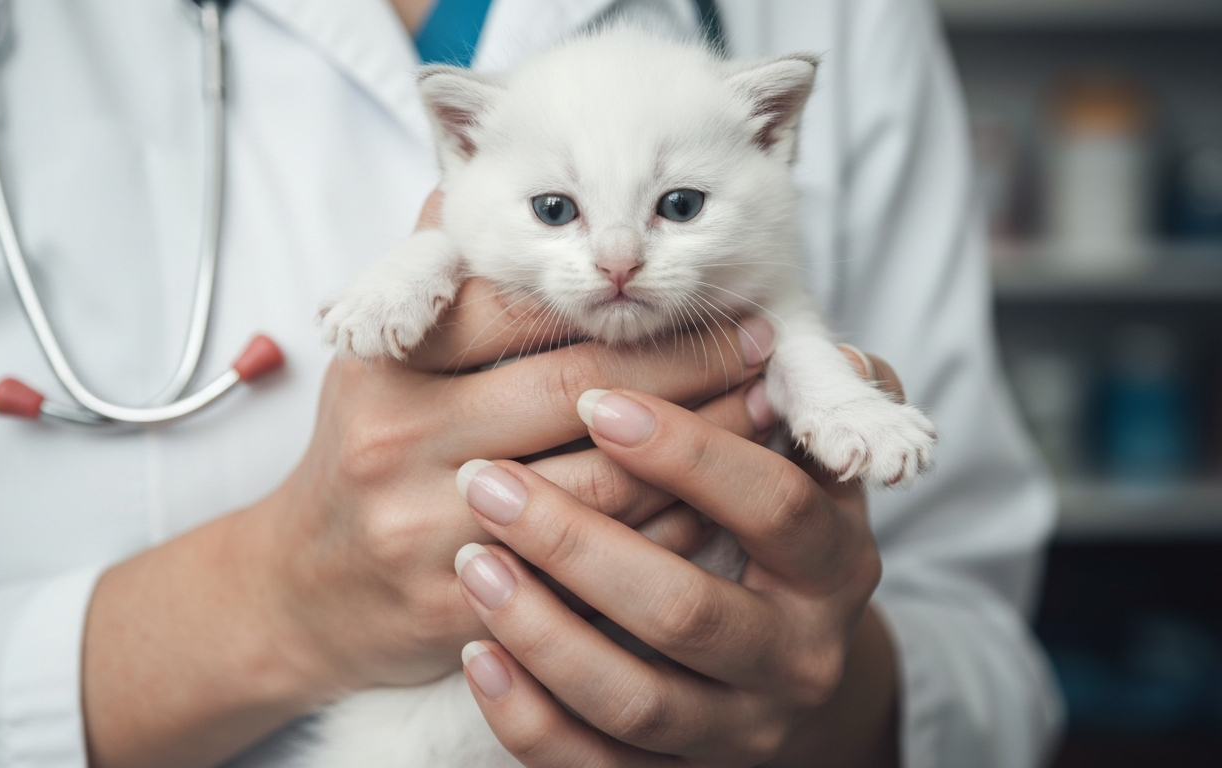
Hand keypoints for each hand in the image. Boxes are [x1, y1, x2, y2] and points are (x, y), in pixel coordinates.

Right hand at [79, 191, 771, 767]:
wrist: (304, 592)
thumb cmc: (366, 455)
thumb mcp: (376, 358)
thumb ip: (435, 278)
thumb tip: (471, 172)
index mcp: (384, 368)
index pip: (517, 311)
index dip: (621, 299)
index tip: (701, 291)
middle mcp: (400, 447)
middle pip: (575, 391)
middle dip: (684, 363)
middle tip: (758, 342)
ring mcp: (432, 534)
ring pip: (601, 484)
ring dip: (698, 446)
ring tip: (762, 411)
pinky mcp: (466, 612)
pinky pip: (598, 572)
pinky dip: (668, 533)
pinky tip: (718, 501)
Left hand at [451, 350, 905, 766]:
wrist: (781, 670)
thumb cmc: (774, 533)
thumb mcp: (807, 463)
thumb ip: (800, 397)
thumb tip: (769, 329)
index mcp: (836, 563)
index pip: (775, 507)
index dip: (690, 455)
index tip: (600, 404)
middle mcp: (798, 655)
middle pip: (686, 609)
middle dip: (578, 542)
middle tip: (487, 481)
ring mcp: (738, 729)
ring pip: (634, 700)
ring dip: (543, 630)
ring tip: (473, 560)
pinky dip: (530, 719)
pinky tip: (477, 656)